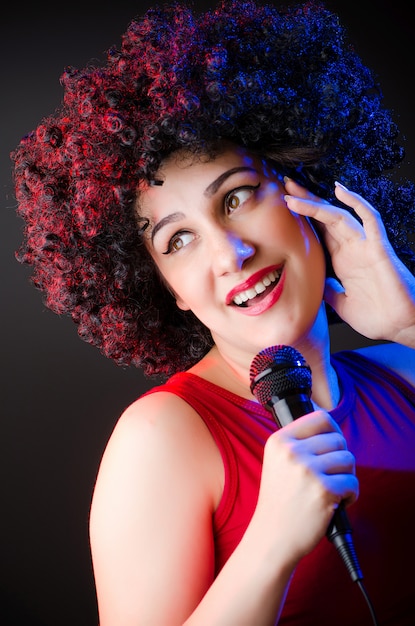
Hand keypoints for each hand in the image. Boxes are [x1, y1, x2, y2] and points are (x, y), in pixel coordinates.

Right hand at [256, 411, 357, 564]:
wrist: (272, 537)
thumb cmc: (279, 502)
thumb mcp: (277, 462)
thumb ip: (299, 443)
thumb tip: (333, 429)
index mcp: (279, 441)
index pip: (320, 417)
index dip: (333, 430)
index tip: (333, 444)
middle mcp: (292, 452)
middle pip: (338, 439)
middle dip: (340, 459)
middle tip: (330, 476)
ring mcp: (308, 470)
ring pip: (348, 459)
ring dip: (346, 476)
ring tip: (332, 491)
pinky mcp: (324, 490)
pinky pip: (353, 483)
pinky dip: (351, 495)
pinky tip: (337, 504)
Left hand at [284, 178, 414, 344]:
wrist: (401, 327)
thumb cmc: (377, 317)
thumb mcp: (341, 303)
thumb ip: (328, 289)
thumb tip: (313, 281)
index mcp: (343, 260)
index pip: (320, 231)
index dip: (304, 218)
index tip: (285, 205)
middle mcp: (353, 249)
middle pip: (326, 218)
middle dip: (306, 201)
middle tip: (286, 185)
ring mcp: (365, 246)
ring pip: (339, 216)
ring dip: (315, 204)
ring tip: (294, 193)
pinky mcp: (379, 249)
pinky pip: (369, 220)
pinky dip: (356, 203)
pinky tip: (339, 190)